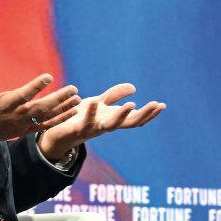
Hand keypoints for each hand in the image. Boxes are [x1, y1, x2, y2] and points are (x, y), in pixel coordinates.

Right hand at [0, 58, 80, 146]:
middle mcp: (15, 116)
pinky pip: (46, 126)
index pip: (22, 95)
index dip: (36, 86)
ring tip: (78, 99)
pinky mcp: (25, 130)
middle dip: (58, 98)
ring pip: (46, 117)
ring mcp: (21, 125)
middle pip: (40, 107)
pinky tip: (72, 112)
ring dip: (63, 109)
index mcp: (3, 104)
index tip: (49, 77)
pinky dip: (59, 119)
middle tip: (73, 89)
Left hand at [37, 83, 164, 159]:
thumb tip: (134, 88)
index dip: (149, 113)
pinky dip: (91, 113)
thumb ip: (114, 96)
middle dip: (144, 114)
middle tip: (156, 105)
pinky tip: (95, 102)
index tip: (162, 105)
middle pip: (129, 123)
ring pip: (111, 126)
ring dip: (122, 116)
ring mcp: (94, 130)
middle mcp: (106, 126)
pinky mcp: (78, 129)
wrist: (58, 131)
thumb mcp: (99, 103)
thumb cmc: (79, 117)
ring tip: (132, 104)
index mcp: (113, 119)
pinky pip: (86, 122)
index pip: (135, 118)